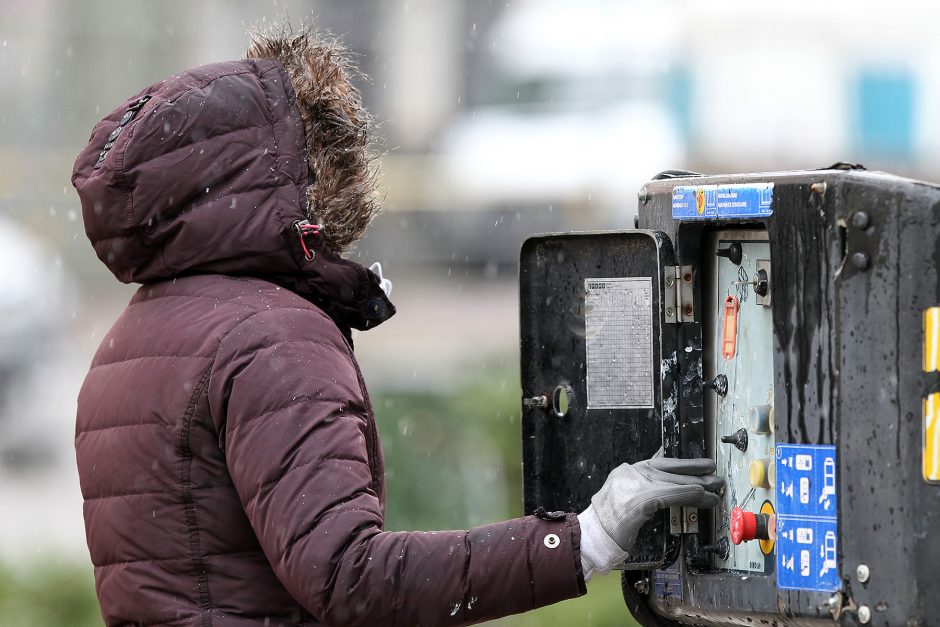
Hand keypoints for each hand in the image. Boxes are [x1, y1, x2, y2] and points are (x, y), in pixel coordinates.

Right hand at [577, 457, 722, 579]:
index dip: (683, 464)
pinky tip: (701, 497)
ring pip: (672, 482)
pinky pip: (668, 496)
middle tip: (715, 475)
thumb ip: (644, 488)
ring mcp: (633, 486)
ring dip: (698, 487)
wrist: (592, 534)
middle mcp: (630, 474)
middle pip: (669, 470)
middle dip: (695, 472)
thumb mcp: (625, 496)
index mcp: (627, 471)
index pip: (660, 462)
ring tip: (715, 490)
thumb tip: (670, 488)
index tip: (700, 464)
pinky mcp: (639, 502)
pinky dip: (687, 495)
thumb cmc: (608, 521)